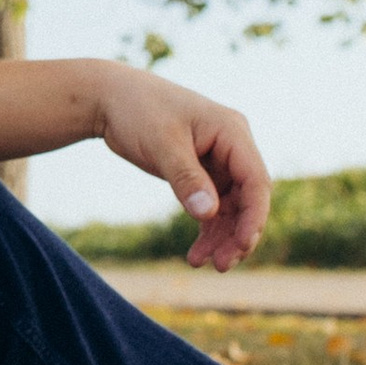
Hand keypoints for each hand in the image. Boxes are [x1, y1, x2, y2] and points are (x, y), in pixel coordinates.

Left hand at [91, 66, 269, 268]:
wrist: (110, 98)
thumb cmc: (138, 110)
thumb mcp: (162, 144)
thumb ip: (186, 179)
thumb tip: (208, 215)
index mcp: (232, 132)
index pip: (255, 180)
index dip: (254, 216)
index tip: (243, 245)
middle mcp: (232, 147)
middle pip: (248, 199)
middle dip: (237, 234)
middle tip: (222, 265)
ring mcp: (218, 161)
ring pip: (231, 209)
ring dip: (220, 238)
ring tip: (198, 263)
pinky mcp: (201, 173)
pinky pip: (213, 207)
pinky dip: (206, 231)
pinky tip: (194, 254)